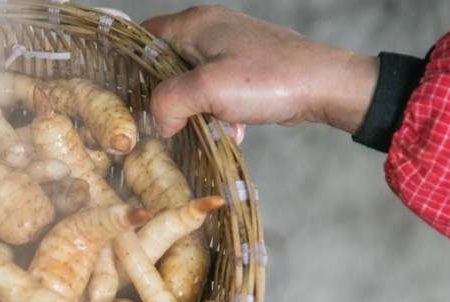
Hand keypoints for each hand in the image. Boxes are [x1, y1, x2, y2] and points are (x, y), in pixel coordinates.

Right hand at [142, 6, 377, 137]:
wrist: (325, 86)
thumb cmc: (270, 80)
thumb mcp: (208, 90)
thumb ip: (169, 102)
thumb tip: (158, 121)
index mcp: (194, 24)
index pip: (141, 38)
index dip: (128, 68)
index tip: (123, 99)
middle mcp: (208, 30)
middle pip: (163, 65)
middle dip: (164, 98)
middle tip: (163, 124)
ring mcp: (226, 49)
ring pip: (187, 83)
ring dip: (191, 110)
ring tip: (202, 128)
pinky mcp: (242, 70)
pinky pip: (212, 93)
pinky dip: (214, 113)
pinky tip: (229, 129)